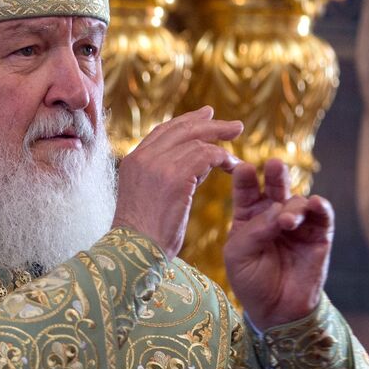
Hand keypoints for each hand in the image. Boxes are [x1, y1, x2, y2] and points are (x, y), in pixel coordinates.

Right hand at [112, 107, 242, 258]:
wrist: (134, 252)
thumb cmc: (143, 236)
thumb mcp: (149, 197)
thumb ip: (167, 176)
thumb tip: (197, 164)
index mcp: (132, 161)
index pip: (163, 131)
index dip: (187, 122)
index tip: (206, 116)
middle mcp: (142, 157)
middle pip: (180, 128)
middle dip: (210, 124)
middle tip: (235, 126)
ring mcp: (157, 165)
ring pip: (196, 140)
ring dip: (220, 146)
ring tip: (236, 156)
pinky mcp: (175, 176)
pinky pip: (205, 155)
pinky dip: (222, 158)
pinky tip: (232, 167)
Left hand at [224, 158, 332, 329]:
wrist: (275, 310)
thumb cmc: (250, 281)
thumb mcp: (239, 254)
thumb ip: (254, 230)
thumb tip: (280, 212)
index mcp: (247, 216)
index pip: (246, 190)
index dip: (245, 178)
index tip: (243, 168)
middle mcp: (273, 215)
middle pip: (275, 186)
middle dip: (275, 174)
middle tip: (273, 165)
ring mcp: (298, 223)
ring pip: (298, 201)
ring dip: (293, 207)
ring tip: (287, 222)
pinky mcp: (319, 235)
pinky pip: (323, 215)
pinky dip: (320, 207)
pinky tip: (315, 204)